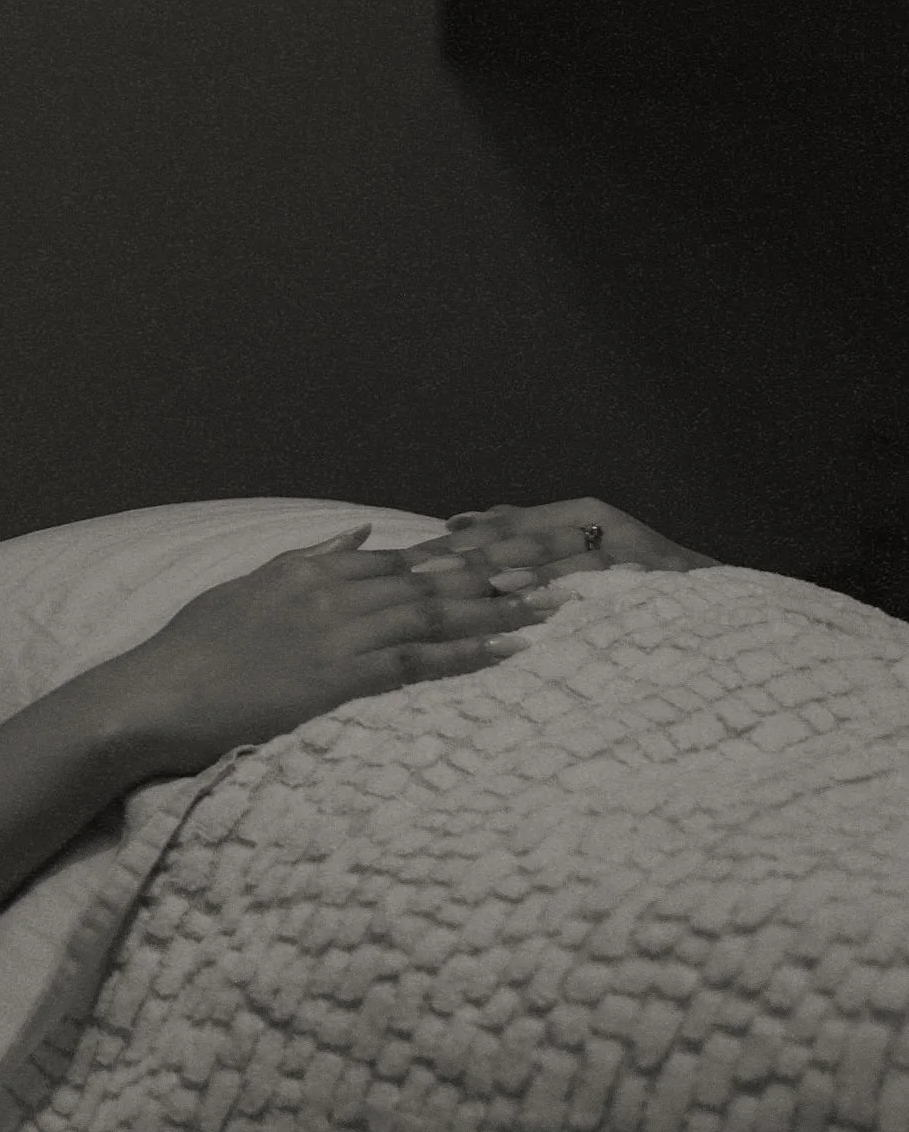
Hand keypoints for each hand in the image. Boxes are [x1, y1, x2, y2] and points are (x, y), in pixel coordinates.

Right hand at [121, 526, 540, 771]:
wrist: (158, 695)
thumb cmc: (194, 649)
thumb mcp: (248, 585)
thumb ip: (308, 558)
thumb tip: (359, 533)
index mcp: (309, 569)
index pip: (402, 558)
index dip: (460, 553)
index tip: (511, 547)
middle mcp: (330, 592)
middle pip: (430, 578)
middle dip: (495, 572)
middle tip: (552, 568)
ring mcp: (336, 634)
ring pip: (432, 614)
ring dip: (495, 610)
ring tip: (547, 606)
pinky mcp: (337, 680)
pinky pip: (414, 663)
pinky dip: (462, 655)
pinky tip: (503, 651)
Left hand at [402, 498, 715, 584]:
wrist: (730, 613)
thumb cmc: (646, 590)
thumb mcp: (581, 561)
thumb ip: (525, 536)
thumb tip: (458, 522)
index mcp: (576, 517)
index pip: (500, 531)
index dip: (450, 548)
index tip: (400, 566)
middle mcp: (598, 523)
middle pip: (519, 536)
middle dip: (465, 556)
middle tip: (415, 574)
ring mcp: (628, 545)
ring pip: (555, 552)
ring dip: (505, 565)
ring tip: (458, 580)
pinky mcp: (654, 572)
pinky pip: (599, 576)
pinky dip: (561, 583)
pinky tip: (528, 594)